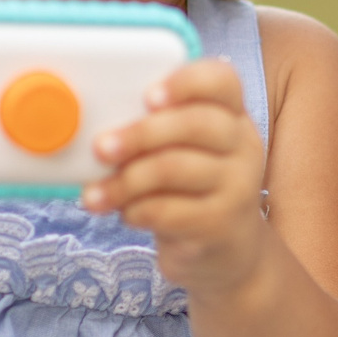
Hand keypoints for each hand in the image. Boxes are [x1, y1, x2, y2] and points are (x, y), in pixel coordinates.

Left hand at [82, 58, 267, 298]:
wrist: (227, 255)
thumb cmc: (191, 192)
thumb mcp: (183, 154)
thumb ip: (156, 133)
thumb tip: (97, 126)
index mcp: (232, 117)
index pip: (221, 81)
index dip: (184, 82)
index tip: (147, 96)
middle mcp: (242, 147)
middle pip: (195, 124)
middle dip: (140, 134)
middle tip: (101, 148)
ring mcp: (238, 187)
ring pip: (174, 168)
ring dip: (125, 180)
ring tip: (94, 195)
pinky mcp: (220, 224)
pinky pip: (168, 210)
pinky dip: (135, 210)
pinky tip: (125, 214)